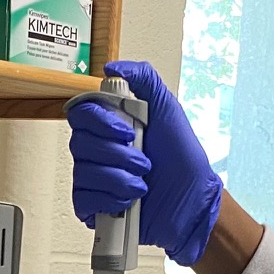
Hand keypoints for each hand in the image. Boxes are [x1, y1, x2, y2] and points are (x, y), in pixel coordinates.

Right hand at [68, 60, 224, 265]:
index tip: (128, 131)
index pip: (82, 113)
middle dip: (117, 154)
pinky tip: (129, 200)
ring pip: (83, 172)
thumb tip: (114, 67)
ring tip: (142, 183)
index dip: (100, 122)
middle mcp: (99, 150)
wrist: (193, 203)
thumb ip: (145, 80)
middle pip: (79, 143)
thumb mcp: (169, 110)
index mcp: (112, 126)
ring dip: (119, 178)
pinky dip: (110, 199)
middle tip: (144, 162)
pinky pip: (83, 199)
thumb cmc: (184, 161)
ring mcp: (94, 179)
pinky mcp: (94, 206)